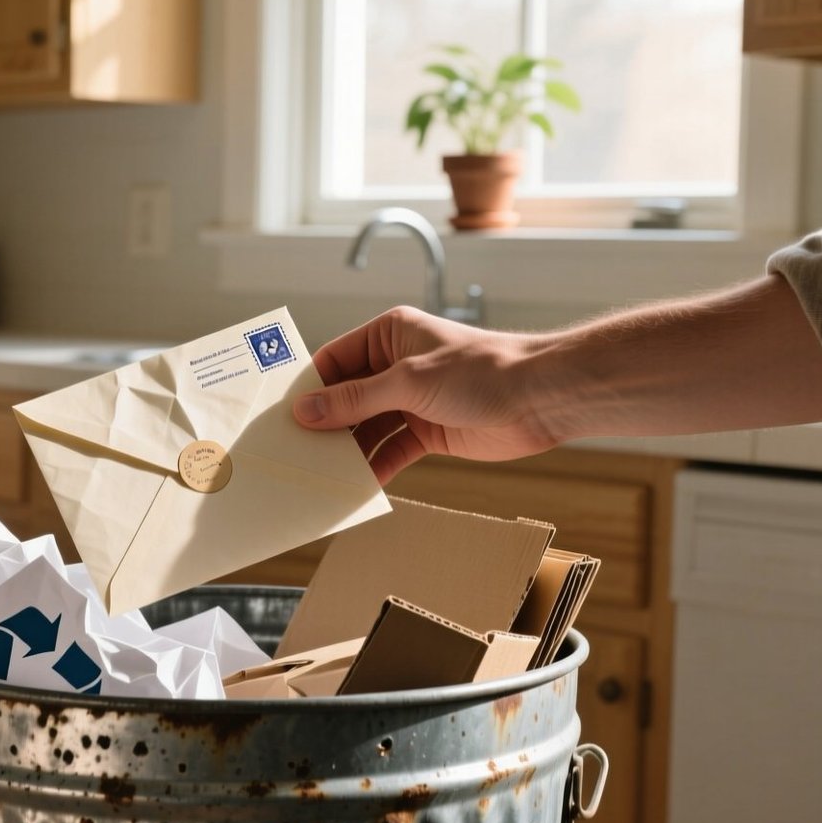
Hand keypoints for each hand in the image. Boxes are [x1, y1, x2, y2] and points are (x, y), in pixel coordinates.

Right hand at [294, 306, 558, 483]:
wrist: (539, 398)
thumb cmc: (482, 371)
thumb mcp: (409, 382)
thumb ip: (355, 399)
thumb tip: (305, 411)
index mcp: (389, 336)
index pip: (334, 360)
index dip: (308, 387)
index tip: (281, 416)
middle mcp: (396, 366)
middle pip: (347, 398)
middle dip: (324, 424)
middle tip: (292, 451)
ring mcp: (412, 401)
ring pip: (366, 427)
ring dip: (346, 450)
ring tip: (318, 474)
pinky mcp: (428, 432)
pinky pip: (391, 450)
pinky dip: (374, 467)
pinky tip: (356, 486)